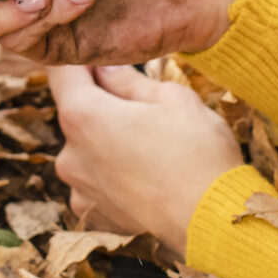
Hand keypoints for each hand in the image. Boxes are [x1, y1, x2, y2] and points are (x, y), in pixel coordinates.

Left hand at [48, 64, 244, 256]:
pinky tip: (148, 176)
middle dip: (103, 103)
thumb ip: (129, 80)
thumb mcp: (173, 99)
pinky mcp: (93, 215)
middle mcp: (69, 154)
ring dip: (109, 141)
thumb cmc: (199, 156)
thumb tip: (108, 68)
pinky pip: (97, 181)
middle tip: (144, 103)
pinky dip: (115, 174)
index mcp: (83, 116)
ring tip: (153, 146)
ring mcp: (79, 189)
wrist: (215, 224)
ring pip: (88, 149)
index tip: (100, 53)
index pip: (62, 72)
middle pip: (77, 113)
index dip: (81, 57)